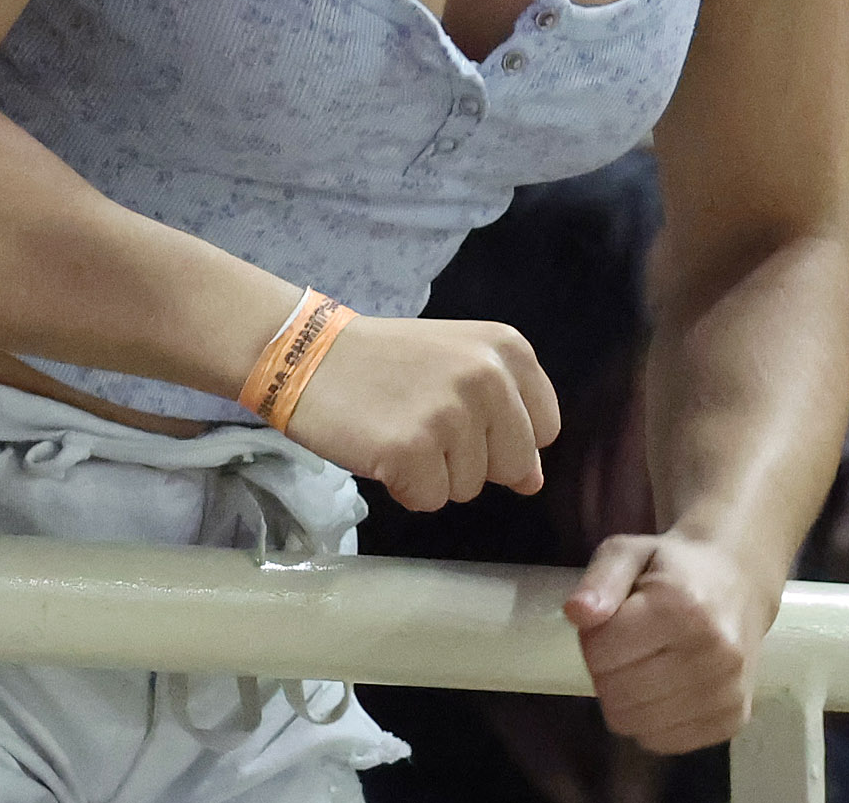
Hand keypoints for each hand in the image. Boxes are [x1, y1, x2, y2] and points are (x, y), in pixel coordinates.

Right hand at [278, 314, 557, 512]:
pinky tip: (380, 449)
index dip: (502, 437)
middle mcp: (487, 377)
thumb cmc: (383, 363)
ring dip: (433, 473)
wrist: (304, 354)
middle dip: (470, 461)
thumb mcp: (455, 367)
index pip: (544, 429)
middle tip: (421, 423)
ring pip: (470, 488)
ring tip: (396, 429)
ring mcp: (450, 414)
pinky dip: (403, 487)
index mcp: (507, 349)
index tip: (458, 414)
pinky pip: (430, 501)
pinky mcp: (412, 450)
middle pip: (514, 466)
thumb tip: (533, 482)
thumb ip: (504, 415)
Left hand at [566, 532, 772, 755]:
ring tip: (644, 666)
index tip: (610, 623)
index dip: (592, 640)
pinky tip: (664, 690)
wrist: (739, 582)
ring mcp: (728, 690)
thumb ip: (599, 581)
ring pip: (639, 725)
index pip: (601, 653)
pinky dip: (653, 722)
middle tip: (625, 647)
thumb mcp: (628, 553)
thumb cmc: (674, 568)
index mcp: (682, 606)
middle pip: (618, 694)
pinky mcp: (734, 719)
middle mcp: (713, 652)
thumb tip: (576, 613)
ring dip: (628, 700)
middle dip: (607, 673)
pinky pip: (666, 742)